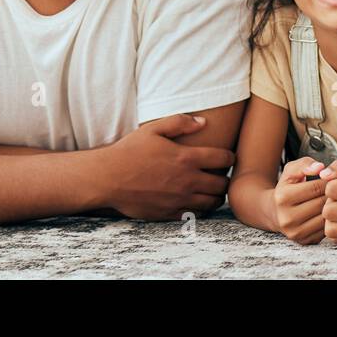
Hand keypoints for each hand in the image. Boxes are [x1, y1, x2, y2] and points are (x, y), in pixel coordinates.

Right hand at [99, 114, 234, 220]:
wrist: (106, 178)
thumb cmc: (128, 151)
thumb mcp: (153, 129)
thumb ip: (180, 122)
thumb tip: (203, 122)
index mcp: (187, 158)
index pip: (225, 158)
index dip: (230, 157)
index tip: (226, 157)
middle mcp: (187, 180)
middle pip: (223, 184)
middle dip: (226, 179)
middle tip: (220, 175)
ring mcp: (179, 199)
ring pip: (213, 202)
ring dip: (216, 196)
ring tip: (211, 190)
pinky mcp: (169, 213)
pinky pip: (195, 215)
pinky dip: (200, 209)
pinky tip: (195, 201)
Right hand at [270, 157, 328, 244]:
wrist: (275, 212)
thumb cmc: (288, 188)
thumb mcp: (291, 171)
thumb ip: (305, 164)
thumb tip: (320, 167)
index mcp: (283, 197)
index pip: (316, 187)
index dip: (329, 181)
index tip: (335, 178)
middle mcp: (287, 218)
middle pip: (321, 203)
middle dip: (334, 195)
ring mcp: (295, 232)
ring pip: (326, 218)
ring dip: (335, 208)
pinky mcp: (304, 241)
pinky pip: (325, 229)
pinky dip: (332, 220)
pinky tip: (333, 212)